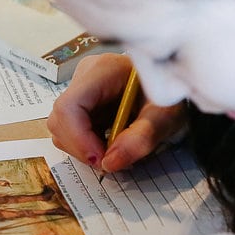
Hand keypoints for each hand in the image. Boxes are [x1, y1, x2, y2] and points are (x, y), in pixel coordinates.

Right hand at [47, 53, 185, 172]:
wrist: (174, 83)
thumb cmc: (170, 92)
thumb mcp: (166, 115)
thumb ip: (141, 138)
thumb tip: (110, 163)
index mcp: (103, 71)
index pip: (69, 106)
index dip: (78, 138)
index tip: (101, 159)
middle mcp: (85, 76)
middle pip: (60, 119)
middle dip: (82, 147)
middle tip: (112, 158)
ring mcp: (81, 88)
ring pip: (61, 128)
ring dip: (84, 148)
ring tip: (115, 148)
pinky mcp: (82, 102)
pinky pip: (71, 129)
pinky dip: (87, 144)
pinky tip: (110, 140)